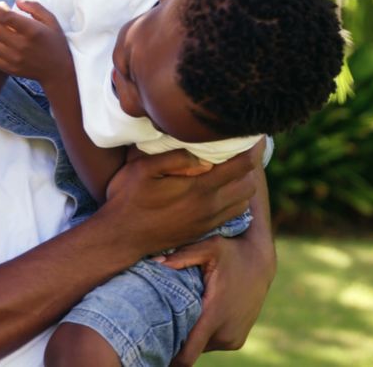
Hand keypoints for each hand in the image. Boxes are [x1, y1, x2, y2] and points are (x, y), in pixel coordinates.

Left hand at [0, 0, 71, 84]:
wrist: (59, 71)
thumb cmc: (56, 43)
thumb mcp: (51, 21)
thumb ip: (35, 8)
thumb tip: (17, 1)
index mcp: (32, 31)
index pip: (6, 16)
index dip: (0, 8)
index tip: (1, 6)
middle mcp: (22, 45)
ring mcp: (15, 59)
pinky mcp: (11, 69)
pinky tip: (0, 46)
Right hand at [102, 148, 257, 255]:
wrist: (121, 238)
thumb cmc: (127, 199)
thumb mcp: (142, 169)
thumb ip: (174, 159)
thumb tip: (203, 155)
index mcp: (199, 189)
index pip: (243, 166)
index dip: (252, 147)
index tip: (251, 135)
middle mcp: (210, 206)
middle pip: (250, 183)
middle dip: (249, 164)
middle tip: (238, 148)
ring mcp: (208, 220)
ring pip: (244, 200)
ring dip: (242, 182)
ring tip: (230, 167)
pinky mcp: (203, 229)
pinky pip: (232, 213)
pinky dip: (234, 198)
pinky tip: (219, 187)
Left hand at [156, 231, 275, 365]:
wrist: (261, 263)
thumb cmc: (231, 253)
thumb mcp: (209, 247)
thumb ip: (182, 256)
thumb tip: (156, 261)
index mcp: (215, 315)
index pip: (188, 354)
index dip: (170, 360)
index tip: (152, 354)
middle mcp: (225, 333)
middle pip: (189, 350)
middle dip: (173, 341)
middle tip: (155, 328)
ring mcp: (233, 339)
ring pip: (200, 347)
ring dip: (188, 337)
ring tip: (175, 318)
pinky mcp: (237, 341)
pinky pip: (210, 344)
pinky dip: (200, 335)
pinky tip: (192, 318)